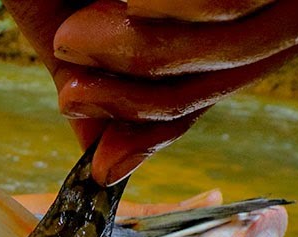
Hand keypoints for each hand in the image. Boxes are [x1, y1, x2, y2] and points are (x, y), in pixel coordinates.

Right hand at [4, 0, 297, 184]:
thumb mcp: (63, 11)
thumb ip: (96, 80)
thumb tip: (103, 159)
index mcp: (231, 1)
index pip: (216, 80)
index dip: (160, 127)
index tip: (100, 161)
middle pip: (234, 64)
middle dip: (143, 91)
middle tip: (69, 64)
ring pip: (234, 27)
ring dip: (141, 49)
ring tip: (81, 26)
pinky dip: (169, 4)